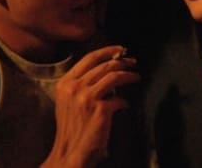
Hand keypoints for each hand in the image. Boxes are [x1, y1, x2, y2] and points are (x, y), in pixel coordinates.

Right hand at [41, 45, 140, 167]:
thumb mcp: (68, 101)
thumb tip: (107, 70)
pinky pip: (119, 99)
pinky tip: (125, 105)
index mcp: (65, 83)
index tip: (120, 50)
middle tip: (133, 63)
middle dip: (122, 62)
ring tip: (136, 77)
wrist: (70, 152)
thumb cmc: (72, 128)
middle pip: (104, 65)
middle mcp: (74, 87)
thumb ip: (82, 84)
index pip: (89, 58)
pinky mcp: (100, 110)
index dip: (107, 51)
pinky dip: (124, 101)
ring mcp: (86, 98)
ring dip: (128, 75)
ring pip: (114, 76)